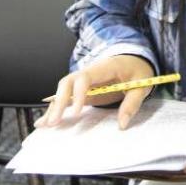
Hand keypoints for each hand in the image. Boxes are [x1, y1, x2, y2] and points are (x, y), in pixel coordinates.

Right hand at [35, 54, 154, 128]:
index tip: (78, 112)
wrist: (135, 59)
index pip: (85, 78)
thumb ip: (132, 103)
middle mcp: (89, 72)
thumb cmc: (138, 70)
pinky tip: (45, 120)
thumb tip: (122, 124)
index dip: (79, 94)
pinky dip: (56, 108)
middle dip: (58, 102)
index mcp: (104, 67)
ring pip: (63, 90)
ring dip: (54, 107)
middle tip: (54, 121)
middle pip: (67, 82)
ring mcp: (84, 81)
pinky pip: (67, 97)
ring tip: (44, 125)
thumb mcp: (142, 84)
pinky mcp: (83, 90)